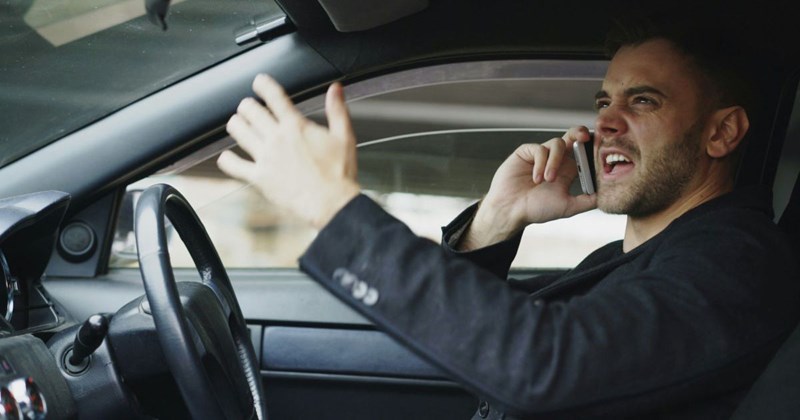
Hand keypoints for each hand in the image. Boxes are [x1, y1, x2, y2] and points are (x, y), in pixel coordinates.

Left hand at [217, 74, 360, 228]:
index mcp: (296, 126)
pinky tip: (227, 157)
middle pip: (250, 110)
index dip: (263, 84)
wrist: (331, 204)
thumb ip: (337, 110)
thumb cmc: (339, 173)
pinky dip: (227, 159)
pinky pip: (233, 165)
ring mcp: (265, 158)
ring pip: (238, 131)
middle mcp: (277, 138)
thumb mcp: (344, 137)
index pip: (274, 96)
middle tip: (250, 107)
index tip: (259, 82)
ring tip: (239, 124)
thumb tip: (335, 88)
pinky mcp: (259, 178)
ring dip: (236, 124)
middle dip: (248, 105)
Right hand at [460, 127, 596, 249]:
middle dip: (579, 133)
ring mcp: (540, 155)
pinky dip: (540, 163)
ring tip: (547, 180)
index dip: (591, 147)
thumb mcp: (567, 207)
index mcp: (567, 170)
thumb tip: (606, 196)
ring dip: (554, 162)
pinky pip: (539, 149)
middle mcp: (555, 159)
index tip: (599, 148)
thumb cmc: (536, 210)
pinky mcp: (526, 152)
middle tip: (584, 137)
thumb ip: (586, 201)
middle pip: (572, 137)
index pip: (583, 152)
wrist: (511, 211)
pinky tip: (535, 178)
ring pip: (557, 143)